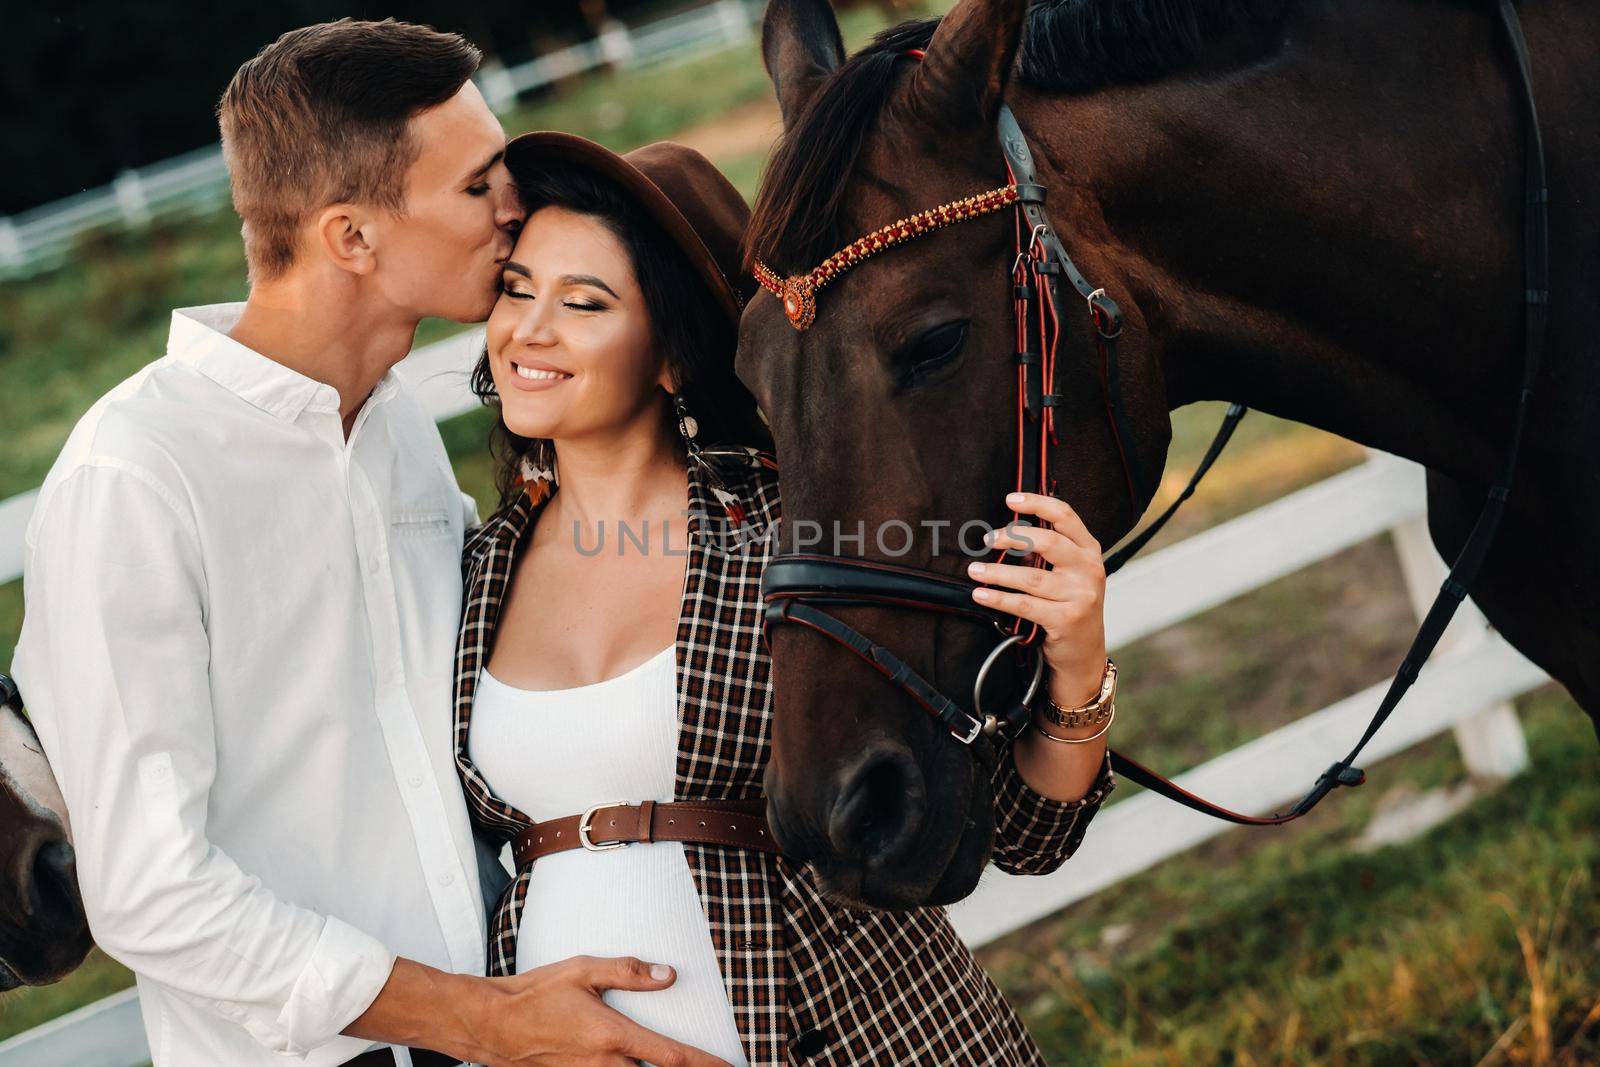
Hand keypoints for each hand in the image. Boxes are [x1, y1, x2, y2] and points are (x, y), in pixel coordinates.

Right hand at [469, 955, 735, 1066]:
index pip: (671, 1056)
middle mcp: (604, 1065)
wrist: (491, 1025)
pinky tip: (633, 1066)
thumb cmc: (536, 994)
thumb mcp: (583, 971)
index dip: (705, 1064)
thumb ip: (627, 972)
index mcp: (612, 1036)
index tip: (730, 1066)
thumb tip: (668, 975)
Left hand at [967, 491, 1107, 708]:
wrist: (1085, 652)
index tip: (1010, 499)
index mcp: (1089, 550)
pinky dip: (999, 598)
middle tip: (987, 538)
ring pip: (1031, 577)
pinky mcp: (1067, 619)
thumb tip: (1008, 530)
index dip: (1037, 503)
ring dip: (997, 572)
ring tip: (974, 570)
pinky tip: (980, 594)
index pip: (1065, 516)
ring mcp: (1081, 595)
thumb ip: (1049, 552)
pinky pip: (1024, 604)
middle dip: (1012, 537)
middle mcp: (1089, 569)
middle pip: (1048, 543)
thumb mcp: (1070, 574)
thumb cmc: (1070, 606)